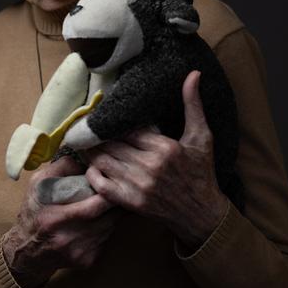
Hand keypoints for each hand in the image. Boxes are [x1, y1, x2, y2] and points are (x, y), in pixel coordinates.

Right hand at [2, 155, 120, 287]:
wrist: (26, 252)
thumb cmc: (33, 212)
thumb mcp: (38, 185)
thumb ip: (60, 167)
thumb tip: (84, 153)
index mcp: (55, 219)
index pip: (95, 205)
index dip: (107, 191)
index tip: (109, 179)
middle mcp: (68, 239)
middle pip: (109, 217)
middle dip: (116, 201)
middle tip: (118, 188)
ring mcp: (80, 252)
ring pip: (111, 228)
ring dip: (113, 214)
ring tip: (109, 202)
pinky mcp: (87, 261)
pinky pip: (107, 240)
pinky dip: (107, 228)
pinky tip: (100, 220)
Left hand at [83, 70, 228, 252]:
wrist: (202, 213)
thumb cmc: (201, 172)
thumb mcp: (202, 136)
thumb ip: (193, 104)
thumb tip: (193, 73)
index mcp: (165, 148)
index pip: (127, 129)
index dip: (114, 122)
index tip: (104, 114)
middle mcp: (149, 166)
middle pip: (111, 144)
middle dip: (98, 135)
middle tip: (86, 126)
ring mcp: (139, 186)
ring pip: (103, 162)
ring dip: (92, 152)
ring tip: (85, 142)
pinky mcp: (131, 202)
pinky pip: (102, 185)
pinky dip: (93, 175)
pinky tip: (93, 166)